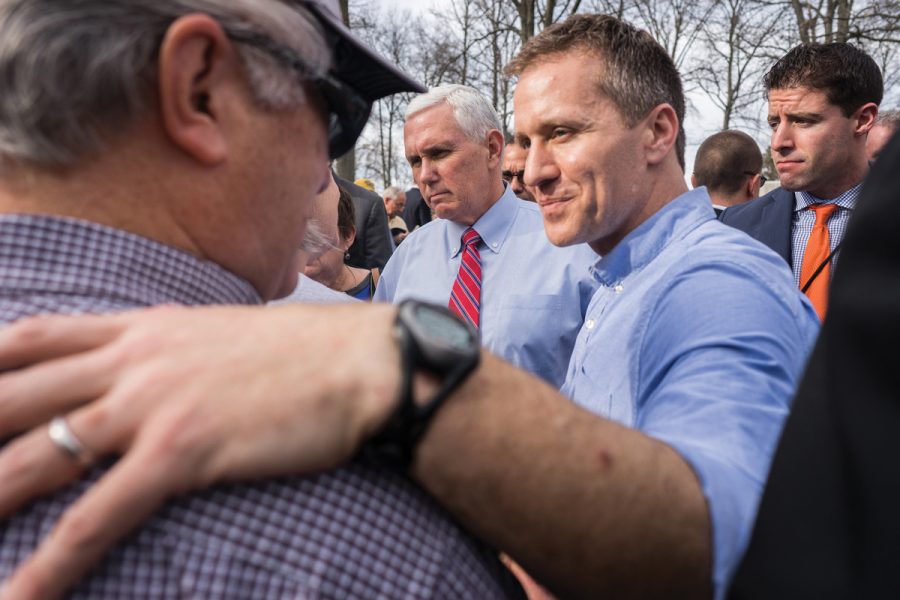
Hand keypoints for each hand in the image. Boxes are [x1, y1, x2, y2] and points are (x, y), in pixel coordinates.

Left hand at [0, 303, 399, 598]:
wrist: (361, 363)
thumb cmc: (302, 353)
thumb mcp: (219, 336)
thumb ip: (169, 349)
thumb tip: (146, 370)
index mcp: (140, 330)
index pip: (28, 339)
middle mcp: (131, 363)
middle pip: (10, 396)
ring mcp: (152, 406)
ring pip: (35, 457)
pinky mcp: (183, 452)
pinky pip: (98, 515)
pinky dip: (51, 563)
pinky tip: (20, 597)